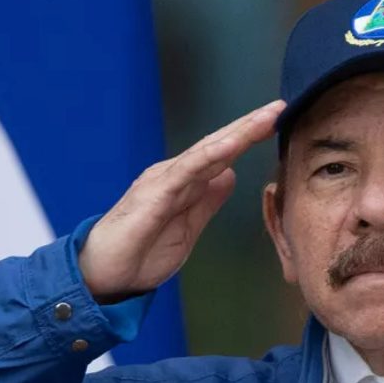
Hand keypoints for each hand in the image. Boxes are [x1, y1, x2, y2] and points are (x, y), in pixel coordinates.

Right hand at [79, 100, 285, 301]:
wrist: (103, 275)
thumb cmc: (141, 253)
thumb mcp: (188, 228)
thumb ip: (207, 202)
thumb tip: (229, 176)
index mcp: (184, 183)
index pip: (221, 155)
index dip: (248, 138)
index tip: (277, 123)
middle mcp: (174, 175)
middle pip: (217, 145)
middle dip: (249, 126)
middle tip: (280, 107)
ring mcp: (163, 181)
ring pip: (206, 151)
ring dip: (237, 134)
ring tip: (265, 118)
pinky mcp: (153, 195)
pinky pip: (185, 171)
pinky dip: (210, 157)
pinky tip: (232, 146)